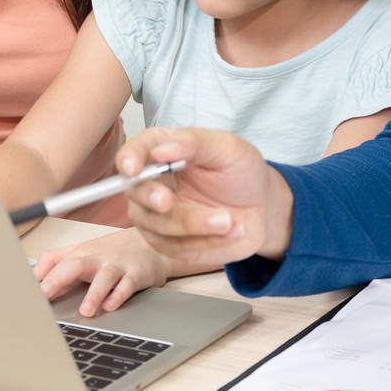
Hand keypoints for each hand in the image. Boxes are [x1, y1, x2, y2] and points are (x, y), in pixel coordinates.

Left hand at [35, 228, 171, 315]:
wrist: (150, 244)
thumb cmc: (112, 251)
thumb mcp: (82, 251)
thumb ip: (56, 262)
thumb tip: (31, 278)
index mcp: (80, 254)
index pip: (54, 261)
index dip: (39, 275)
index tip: (26, 291)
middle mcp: (96, 259)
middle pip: (75, 264)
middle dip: (58, 278)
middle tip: (45, 295)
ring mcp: (117, 266)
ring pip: (104, 278)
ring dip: (94, 294)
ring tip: (86, 311)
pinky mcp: (136, 274)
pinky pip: (128, 285)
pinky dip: (119, 296)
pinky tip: (111, 306)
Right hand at [118, 127, 292, 267]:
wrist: (262, 206)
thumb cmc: (241, 171)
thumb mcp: (227, 148)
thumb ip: (194, 143)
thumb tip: (161, 150)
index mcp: (160, 150)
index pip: (133, 152)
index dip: (129, 159)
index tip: (133, 169)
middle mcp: (151, 183)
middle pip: (135, 193)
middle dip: (150, 199)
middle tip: (168, 202)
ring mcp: (157, 216)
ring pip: (156, 225)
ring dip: (192, 225)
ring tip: (228, 220)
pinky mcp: (170, 243)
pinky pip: (176, 247)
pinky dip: (205, 241)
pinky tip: (231, 231)